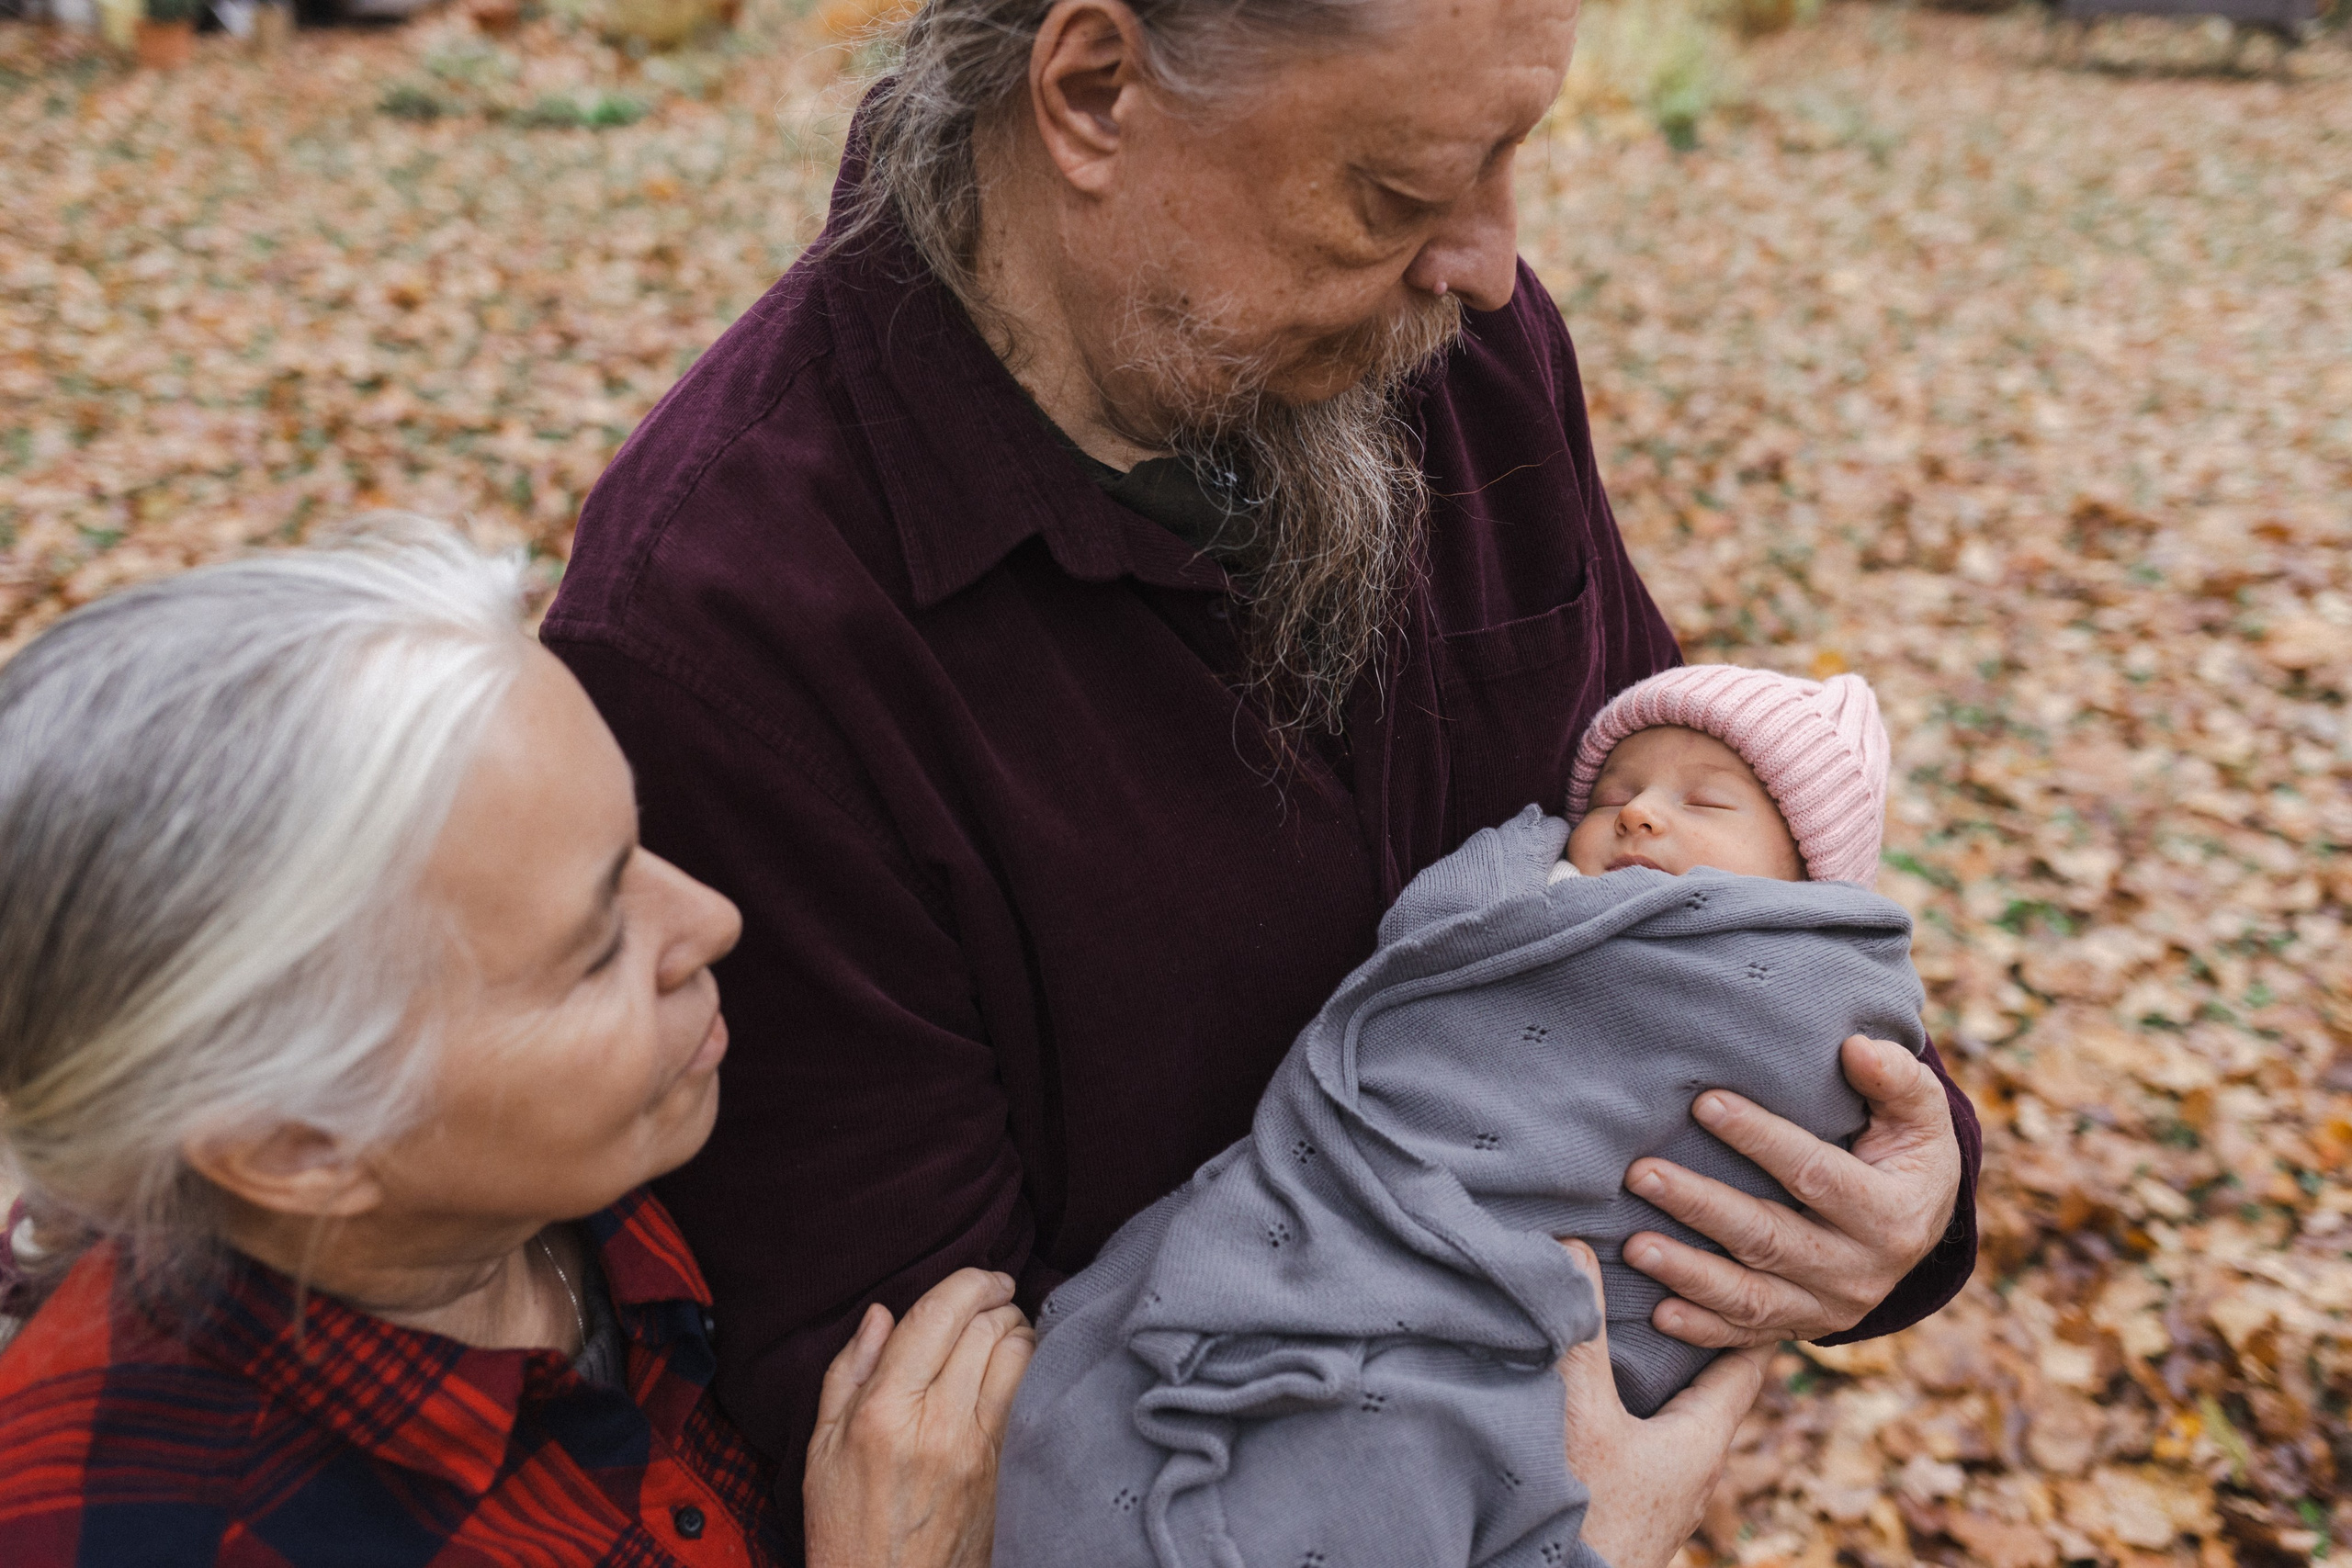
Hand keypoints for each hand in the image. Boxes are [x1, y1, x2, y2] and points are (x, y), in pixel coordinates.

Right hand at [804, 1268, 1037, 1567]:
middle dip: (995, 1299)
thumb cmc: (846, 1527)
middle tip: (992, 1297)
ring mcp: (981, 1451)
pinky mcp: (1007, 1472)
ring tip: (1006, 1329)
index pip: (939, 1316)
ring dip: (1019, 1330)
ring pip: (1021, 1356)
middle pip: (988, 1328)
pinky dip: (1031, 1371)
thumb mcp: (821, 1448)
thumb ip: (848, 1372)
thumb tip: (881, 1316)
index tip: (981, 1275)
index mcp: (885, 1412)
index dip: (968, 1281)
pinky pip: (1032, 1399)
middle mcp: (939, 1425)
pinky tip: (1018, 1370)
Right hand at [1557, 1240, 1770, 1567]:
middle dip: (1696, 1334)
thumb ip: (1584, 1334)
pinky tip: (1596, 1394)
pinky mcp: (1632, 1508)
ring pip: (1675, 1416)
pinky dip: (1633, 1404)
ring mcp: (1664, 1494)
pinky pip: (1645, 1440)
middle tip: (1683, 1279)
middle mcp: (1694, 1468)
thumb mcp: (1584, 1414)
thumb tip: (1579, 1247)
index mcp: (1703, 1439)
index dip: (1747, 1314)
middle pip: (1710, 1386)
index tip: (1748, 1267)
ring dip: (1662, 1373)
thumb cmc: (1585, 1514)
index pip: (1746, 1363)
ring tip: (1636, 1326)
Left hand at [1623, 1033, 1960, 1347]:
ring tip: (1633, 1245)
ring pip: (1751, 1297)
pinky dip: (1702, 1330)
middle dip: (1700, 1205)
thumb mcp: (1919, 1114)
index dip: (1759, 1138)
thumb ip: (1895, 1078)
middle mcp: (1860, 1270)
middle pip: (1769, 1238)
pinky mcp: (1801, 1327)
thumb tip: (1856, 1048)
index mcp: (1891, 1214)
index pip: (1814, 1173)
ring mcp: (1829, 1307)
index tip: (1703, 1103)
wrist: (1918, 1225)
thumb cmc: (1907, 1151)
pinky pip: (1747, 1336)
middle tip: (1641, 1173)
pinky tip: (1657, 1313)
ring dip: (1689, 1273)